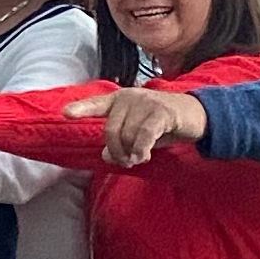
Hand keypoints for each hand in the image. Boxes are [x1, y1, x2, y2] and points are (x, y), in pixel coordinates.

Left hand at [67, 87, 210, 166]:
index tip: (65, 113)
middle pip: (110, 130)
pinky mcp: (161, 112)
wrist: (195, 115)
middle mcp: (129, 97)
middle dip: (116, 151)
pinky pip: (143, 135)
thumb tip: (104, 156)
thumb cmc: (161, 124)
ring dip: (132, 153)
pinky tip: (143, 156)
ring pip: (127, 136)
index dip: (81, 109)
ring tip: (141, 156)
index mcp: (119, 100)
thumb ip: (119, 142)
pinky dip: (141, 148)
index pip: (96, 104)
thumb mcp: (136, 134)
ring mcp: (145, 102)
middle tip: (128, 161)